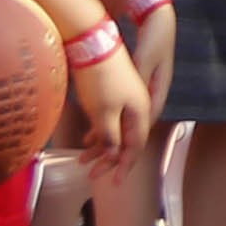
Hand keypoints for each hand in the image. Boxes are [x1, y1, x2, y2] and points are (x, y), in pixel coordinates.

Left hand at [67, 43, 153, 170]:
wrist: (97, 42)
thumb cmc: (102, 78)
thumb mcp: (104, 112)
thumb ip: (110, 136)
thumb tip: (112, 154)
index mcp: (141, 110)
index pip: (135, 145)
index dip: (124, 165)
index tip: (114, 183)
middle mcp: (140, 104)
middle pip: (128, 138)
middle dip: (111, 158)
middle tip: (93, 175)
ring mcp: (129, 96)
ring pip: (118, 128)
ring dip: (102, 145)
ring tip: (84, 160)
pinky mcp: (118, 89)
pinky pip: (112, 117)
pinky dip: (101, 131)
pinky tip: (88, 137)